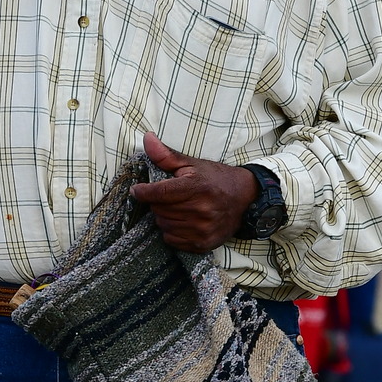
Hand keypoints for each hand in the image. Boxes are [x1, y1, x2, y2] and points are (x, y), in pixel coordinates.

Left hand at [130, 133, 256, 251]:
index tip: (137, 190)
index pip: (158, 193)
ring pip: (163, 225)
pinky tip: (183, 221)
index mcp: (196, 187)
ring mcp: (202, 229)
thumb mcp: (192, 164)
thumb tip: (146, 138)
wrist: (244, 198)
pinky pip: (171, 239)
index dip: (143, 192)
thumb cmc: (215, 178)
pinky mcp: (203, 243)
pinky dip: (172, 230)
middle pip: (158, 209)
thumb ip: (166, 155)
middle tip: (169, 196)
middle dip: (158, 202)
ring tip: (178, 207)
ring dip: (164, 216)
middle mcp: (200, 210)